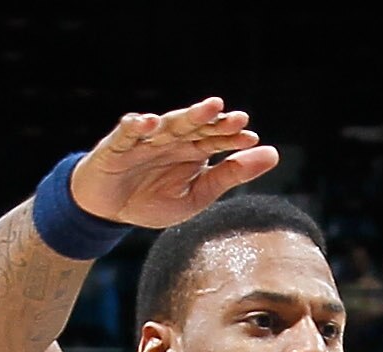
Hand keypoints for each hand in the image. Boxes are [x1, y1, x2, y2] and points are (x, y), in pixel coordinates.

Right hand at [69, 98, 279, 229]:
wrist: (109, 212)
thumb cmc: (153, 200)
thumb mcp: (198, 194)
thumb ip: (231, 175)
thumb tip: (273, 153)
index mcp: (192, 151)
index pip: (215, 140)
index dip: (232, 137)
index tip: (252, 137)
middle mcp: (171, 141)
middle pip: (195, 126)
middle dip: (216, 120)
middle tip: (238, 116)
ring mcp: (144, 141)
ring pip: (167, 124)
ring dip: (187, 116)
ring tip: (208, 108)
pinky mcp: (116, 146)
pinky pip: (126, 133)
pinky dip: (136, 127)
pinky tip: (149, 123)